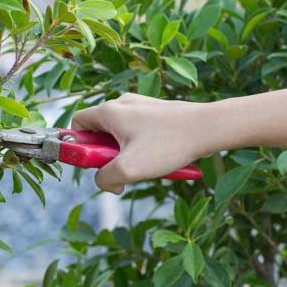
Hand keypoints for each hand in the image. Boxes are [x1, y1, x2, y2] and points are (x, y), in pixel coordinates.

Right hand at [72, 93, 213, 193]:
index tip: (94, 162)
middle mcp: (122, 103)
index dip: (79, 146)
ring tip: (145, 164)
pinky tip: (160, 158)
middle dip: (106, 154)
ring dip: (126, 153)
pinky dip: (143, 148)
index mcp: (109, 111)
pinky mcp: (157, 112)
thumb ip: (105, 179)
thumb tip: (105, 182)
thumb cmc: (168, 145)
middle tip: (122, 167)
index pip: (77, 124)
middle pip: (99, 131)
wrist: (209, 128)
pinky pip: (139, 132)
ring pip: (120, 133)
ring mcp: (141, 106)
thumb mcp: (128, 169)